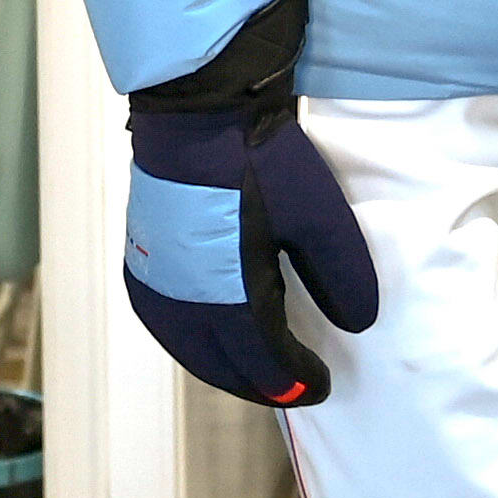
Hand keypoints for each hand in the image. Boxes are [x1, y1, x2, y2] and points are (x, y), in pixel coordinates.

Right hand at [122, 0, 380, 404]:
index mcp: (227, 296)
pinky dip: (189, 342)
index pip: (264, 362)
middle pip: (223, 366)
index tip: (321, 386)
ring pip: (188, 349)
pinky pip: (163, 322)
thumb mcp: (321, 218)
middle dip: (260, 384)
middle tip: (292, 388)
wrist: (199, 109)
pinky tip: (205, 336)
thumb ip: (343, 278)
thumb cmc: (261, 160)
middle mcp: (182, 301)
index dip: (295, 381)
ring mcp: (155, 281)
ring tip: (253, 371)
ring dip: (222, 367)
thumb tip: (358, 325)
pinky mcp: (140, 259)